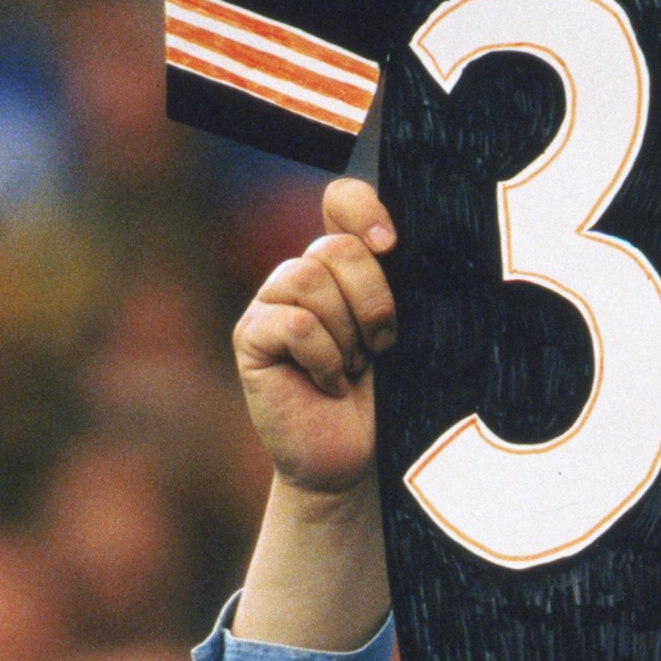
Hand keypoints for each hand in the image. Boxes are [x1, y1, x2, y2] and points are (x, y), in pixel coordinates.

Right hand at [233, 180, 397, 496]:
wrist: (358, 459)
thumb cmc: (390, 399)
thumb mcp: (409, 334)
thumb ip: (403, 285)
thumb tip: (399, 243)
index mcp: (345, 265)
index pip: (341, 201)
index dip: (363, 208)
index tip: (391, 245)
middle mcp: (305, 275)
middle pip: (335, 246)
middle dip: (372, 299)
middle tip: (382, 346)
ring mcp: (272, 303)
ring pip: (308, 277)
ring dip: (346, 333)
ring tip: (352, 369)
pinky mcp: (251, 336)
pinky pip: (293, 322)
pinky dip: (323, 357)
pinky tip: (328, 384)